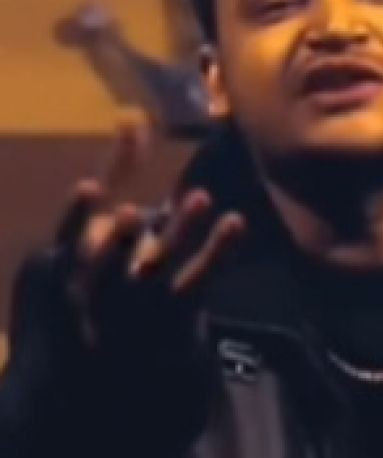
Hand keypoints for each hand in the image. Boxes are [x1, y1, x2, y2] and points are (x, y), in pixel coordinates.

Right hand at [59, 114, 245, 346]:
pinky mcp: (184, 309)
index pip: (73, 236)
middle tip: (129, 213)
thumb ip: (121, 168)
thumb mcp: (112, 218)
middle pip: (112, 263)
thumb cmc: (121, 262)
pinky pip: (203, 278)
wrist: (142, 340)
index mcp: (78, 261)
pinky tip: (235, 221)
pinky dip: (218, 251)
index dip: (78, 214)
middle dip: (120, 240)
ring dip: (179, 232)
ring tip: (199, 197)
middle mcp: (107, 285)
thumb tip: (131, 118)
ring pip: (160, 267)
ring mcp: (146, 301)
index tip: (89, 188)